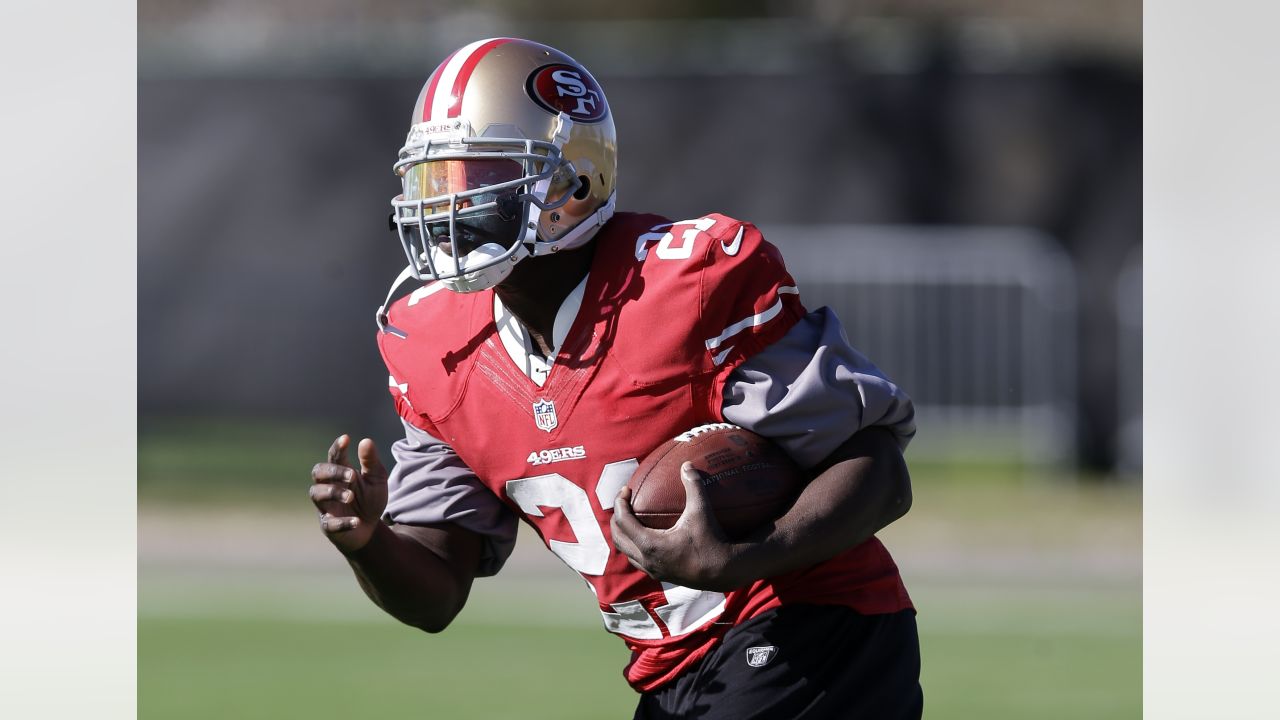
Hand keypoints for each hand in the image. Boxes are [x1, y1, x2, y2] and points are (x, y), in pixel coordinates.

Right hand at [310, 434, 388, 553]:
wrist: (369, 529)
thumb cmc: (369, 499)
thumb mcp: (376, 479)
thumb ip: (371, 462)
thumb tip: (366, 441)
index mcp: (341, 472)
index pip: (335, 456)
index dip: (338, 447)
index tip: (346, 439)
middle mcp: (329, 486)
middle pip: (318, 472)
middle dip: (332, 472)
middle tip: (352, 476)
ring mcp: (326, 506)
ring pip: (316, 494)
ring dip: (333, 493)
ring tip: (351, 496)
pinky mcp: (328, 526)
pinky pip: (329, 523)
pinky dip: (342, 522)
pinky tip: (357, 521)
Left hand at [610, 462, 743, 591]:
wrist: (724, 572)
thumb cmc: (712, 541)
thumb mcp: (702, 511)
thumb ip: (693, 486)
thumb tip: (687, 464)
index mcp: (651, 544)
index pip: (623, 521)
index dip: (620, 502)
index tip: (627, 489)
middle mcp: (647, 559)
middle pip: (618, 537)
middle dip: (617, 517)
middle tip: (625, 501)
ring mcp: (652, 570)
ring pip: (626, 551)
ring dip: (624, 533)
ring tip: (631, 517)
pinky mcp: (660, 574)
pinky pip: (637, 560)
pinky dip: (634, 545)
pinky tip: (647, 534)